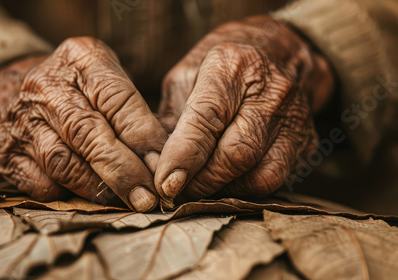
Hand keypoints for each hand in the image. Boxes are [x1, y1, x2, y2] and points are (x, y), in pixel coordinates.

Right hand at [0, 37, 167, 211]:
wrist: (13, 89)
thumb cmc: (78, 87)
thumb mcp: (106, 77)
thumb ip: (132, 111)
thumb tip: (162, 160)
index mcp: (80, 59)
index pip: (117, 99)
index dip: (143, 137)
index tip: (164, 165)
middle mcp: (46, 86)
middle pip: (88, 134)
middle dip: (124, 171)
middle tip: (148, 197)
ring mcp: (21, 120)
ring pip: (63, 163)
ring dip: (98, 188)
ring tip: (125, 201)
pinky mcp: (5, 152)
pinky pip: (39, 183)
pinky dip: (66, 194)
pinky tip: (86, 198)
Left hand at [155, 16, 333, 204]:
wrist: (281, 52)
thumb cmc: (224, 65)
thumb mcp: (188, 74)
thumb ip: (171, 116)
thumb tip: (153, 161)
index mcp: (232, 67)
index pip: (207, 119)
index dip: (184, 156)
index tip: (165, 182)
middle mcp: (270, 93)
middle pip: (237, 154)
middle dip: (201, 181)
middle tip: (178, 189)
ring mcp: (295, 120)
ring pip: (261, 176)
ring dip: (224, 190)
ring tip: (202, 185)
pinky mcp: (307, 143)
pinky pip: (276, 181)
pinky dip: (246, 189)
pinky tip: (228, 180)